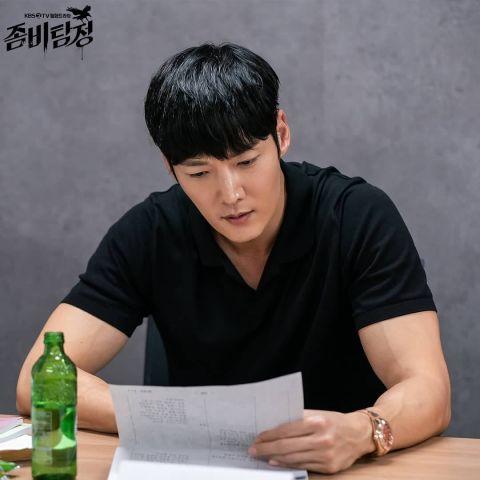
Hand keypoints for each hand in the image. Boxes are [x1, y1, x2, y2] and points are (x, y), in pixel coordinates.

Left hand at [248, 409, 374, 473]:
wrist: (361, 434)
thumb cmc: (334, 421)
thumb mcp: (318, 414)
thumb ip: (298, 418)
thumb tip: (274, 424)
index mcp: (317, 422)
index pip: (286, 429)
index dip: (269, 435)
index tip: (257, 437)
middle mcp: (321, 439)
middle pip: (286, 446)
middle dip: (266, 448)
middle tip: (253, 450)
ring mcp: (325, 455)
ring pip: (293, 458)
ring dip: (274, 457)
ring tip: (262, 455)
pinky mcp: (329, 467)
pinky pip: (302, 466)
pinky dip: (287, 464)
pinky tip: (277, 462)